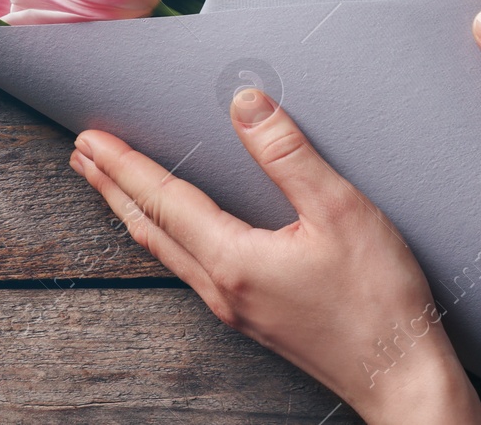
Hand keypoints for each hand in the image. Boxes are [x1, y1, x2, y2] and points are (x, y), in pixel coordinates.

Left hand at [71, 89, 480, 424]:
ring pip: (166, 252)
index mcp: (234, 259)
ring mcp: (236, 309)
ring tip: (112, 188)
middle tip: (81, 155)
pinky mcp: (254, 318)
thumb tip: (246, 104)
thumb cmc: (378, 299)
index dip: (126, 164)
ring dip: (134, 213)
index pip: (165, 200)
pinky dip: (164, 238)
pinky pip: (189, 269)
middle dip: (113, 188)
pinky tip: (174, 235)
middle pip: (151, 228)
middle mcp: (222, 288)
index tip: (91, 138)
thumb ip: (288, 155)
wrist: (399, 376)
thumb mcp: (340, 210)